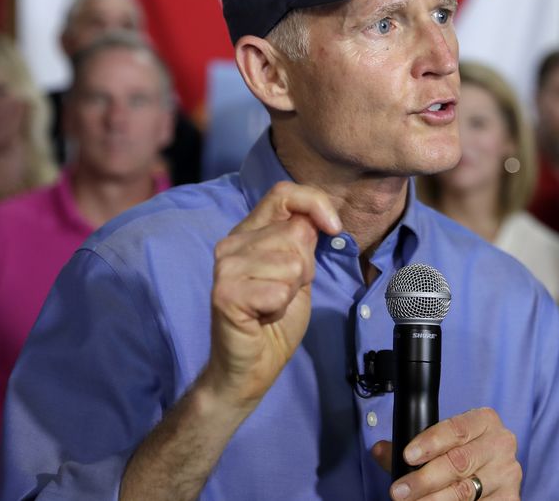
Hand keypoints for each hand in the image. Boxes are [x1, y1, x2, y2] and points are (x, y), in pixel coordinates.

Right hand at [202, 181, 340, 408]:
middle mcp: (231, 243)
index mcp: (248, 231)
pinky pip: (278, 290)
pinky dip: (280, 307)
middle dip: (304, 267)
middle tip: (284, 291)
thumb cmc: (275, 318)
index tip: (334, 228)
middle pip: (295, 233)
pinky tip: (263, 316)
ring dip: (291, 290)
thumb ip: (302, 241)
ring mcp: (225, 267)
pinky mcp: (225, 294)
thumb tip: (319, 217)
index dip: (315, 203)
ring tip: (271, 304)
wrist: (251, 366)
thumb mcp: (297, 271)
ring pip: (290, 263)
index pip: (283, 194)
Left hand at [372, 408, 521, 499]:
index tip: (408, 456)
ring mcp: (508, 473)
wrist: (493, 470)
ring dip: (434, 500)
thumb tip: (379, 450)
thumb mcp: (443, 443)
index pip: (456, 429)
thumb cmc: (464, 452)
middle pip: (459, 462)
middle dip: (424, 479)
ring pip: (466, 490)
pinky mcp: (511, 498)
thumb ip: (412, 448)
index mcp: (485, 420)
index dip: (431, 442)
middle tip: (399, 491)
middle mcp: (501, 443)